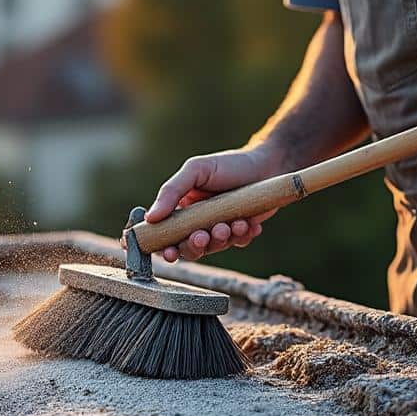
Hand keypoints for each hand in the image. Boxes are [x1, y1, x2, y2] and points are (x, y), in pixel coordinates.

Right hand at [140, 146, 283, 262]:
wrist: (266, 164)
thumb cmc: (228, 164)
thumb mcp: (196, 170)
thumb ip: (172, 192)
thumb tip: (150, 218)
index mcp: (181, 207)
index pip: (164, 233)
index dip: (162, 246)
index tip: (167, 252)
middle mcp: (197, 221)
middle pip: (187, 247)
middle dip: (193, 246)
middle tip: (202, 236)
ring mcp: (219, 228)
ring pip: (212, 248)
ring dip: (219, 240)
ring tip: (230, 224)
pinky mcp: (240, 232)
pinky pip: (237, 244)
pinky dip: (241, 236)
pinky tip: (247, 222)